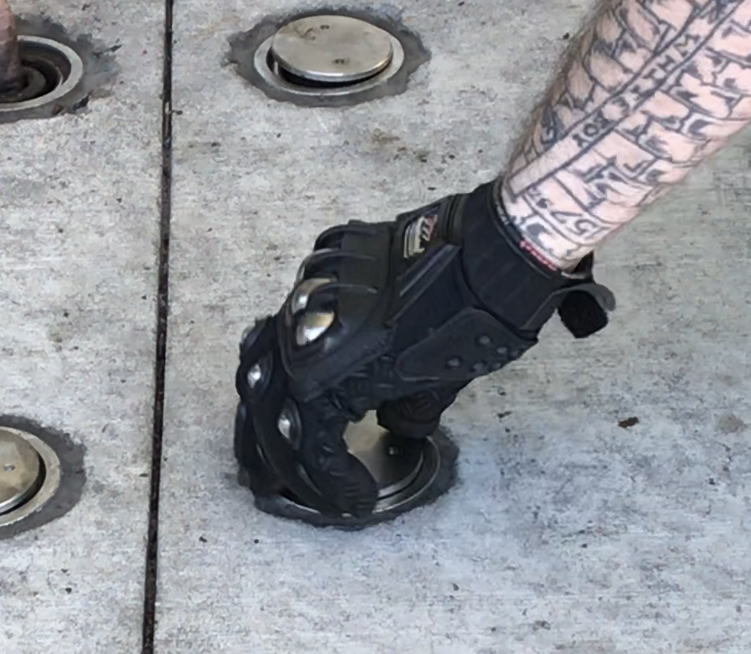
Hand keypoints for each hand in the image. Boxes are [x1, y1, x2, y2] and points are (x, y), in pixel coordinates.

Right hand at [233, 180, 615, 525]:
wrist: (488, 253)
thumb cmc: (470, 322)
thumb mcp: (436, 387)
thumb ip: (404, 411)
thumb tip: (392, 422)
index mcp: (331, 378)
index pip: (309, 443)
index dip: (325, 481)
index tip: (350, 497)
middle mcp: (308, 337)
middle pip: (267, 405)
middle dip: (270, 452)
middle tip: (277, 479)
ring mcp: (311, 294)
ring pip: (263, 352)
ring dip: (263, 394)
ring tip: (266, 422)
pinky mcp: (327, 260)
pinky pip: (293, 307)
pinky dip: (287, 340)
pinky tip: (294, 357)